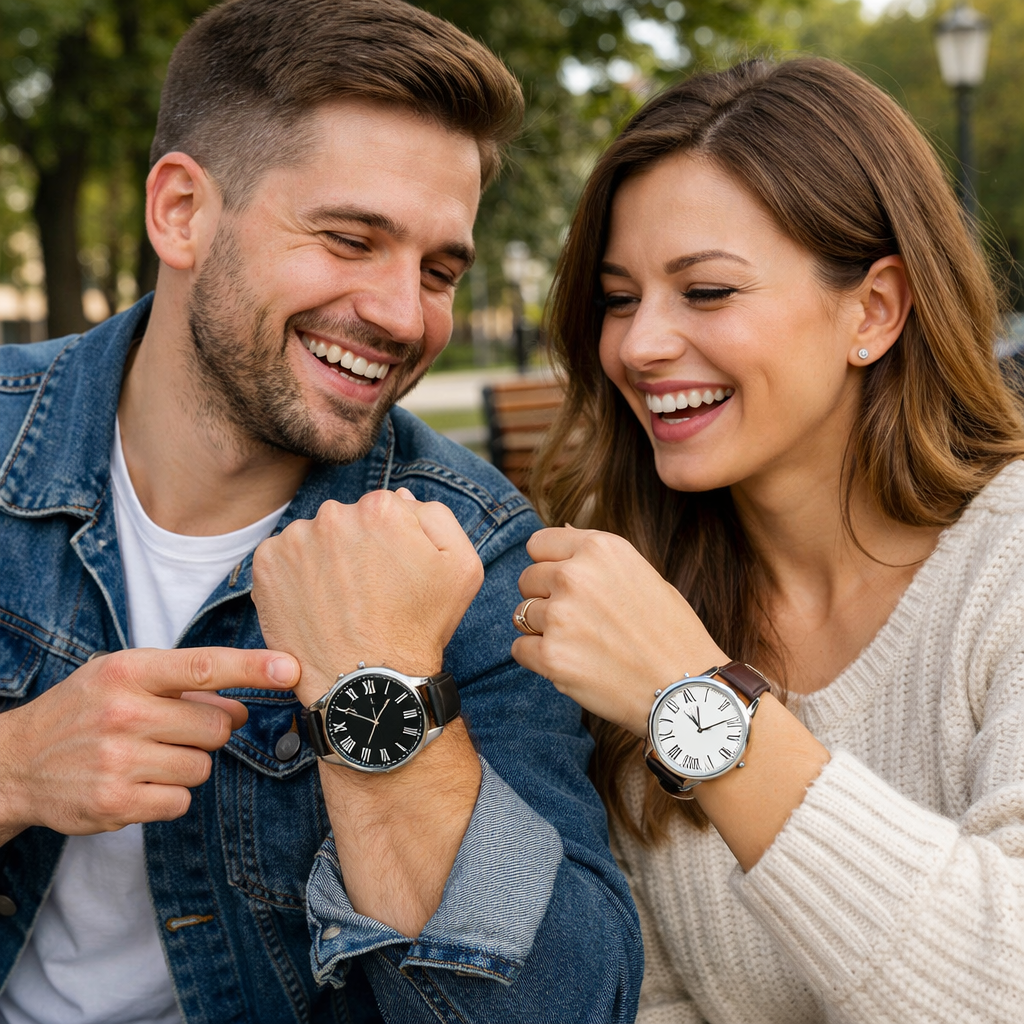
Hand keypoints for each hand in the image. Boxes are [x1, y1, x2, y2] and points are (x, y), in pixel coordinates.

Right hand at [0, 647, 298, 843]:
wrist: (14, 763)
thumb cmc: (84, 711)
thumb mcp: (123, 676)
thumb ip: (183, 682)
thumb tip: (242, 705)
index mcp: (129, 671)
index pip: (204, 666)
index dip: (252, 667)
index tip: (290, 667)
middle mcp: (123, 712)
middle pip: (216, 727)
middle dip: (208, 731)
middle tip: (174, 729)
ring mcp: (118, 760)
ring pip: (203, 766)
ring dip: (187, 764)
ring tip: (148, 755)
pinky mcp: (115, 803)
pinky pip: (181, 800)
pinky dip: (169, 794)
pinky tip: (137, 782)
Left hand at [251, 488, 483, 704]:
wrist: (369, 682)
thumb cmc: (419, 626)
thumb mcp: (461, 567)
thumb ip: (439, 517)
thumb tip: (402, 498)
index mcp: (382, 507)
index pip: (386, 509)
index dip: (392, 542)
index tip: (393, 574)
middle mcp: (334, 513)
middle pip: (349, 520)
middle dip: (357, 547)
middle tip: (368, 591)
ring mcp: (296, 538)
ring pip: (315, 538)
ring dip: (325, 559)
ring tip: (341, 601)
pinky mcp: (266, 564)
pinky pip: (283, 557)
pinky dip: (296, 576)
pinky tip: (316, 603)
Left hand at [512, 527, 726, 735]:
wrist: (687, 690)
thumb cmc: (671, 633)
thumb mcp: (642, 575)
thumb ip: (596, 557)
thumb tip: (563, 531)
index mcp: (600, 549)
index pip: (539, 544)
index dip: (550, 566)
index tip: (567, 586)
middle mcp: (575, 575)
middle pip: (527, 579)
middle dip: (545, 599)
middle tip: (580, 622)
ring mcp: (560, 616)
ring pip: (521, 615)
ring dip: (542, 630)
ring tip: (583, 645)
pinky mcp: (550, 656)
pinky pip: (520, 649)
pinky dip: (539, 659)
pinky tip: (573, 664)